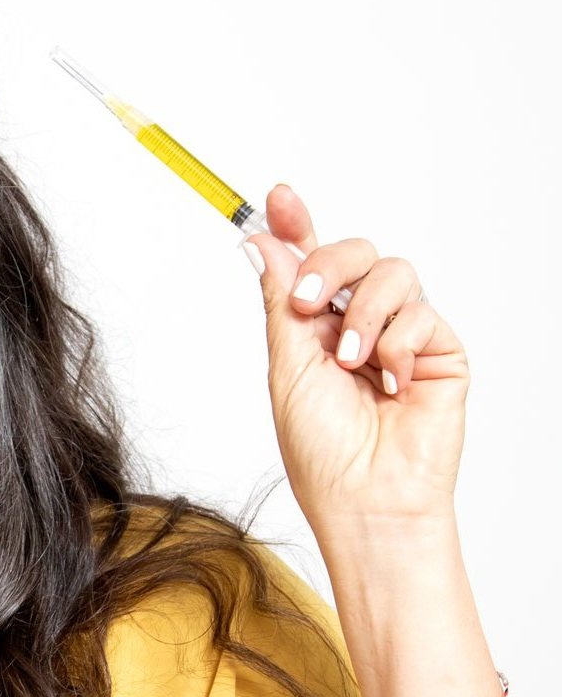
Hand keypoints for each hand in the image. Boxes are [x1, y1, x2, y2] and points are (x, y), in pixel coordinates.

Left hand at [242, 184, 468, 537]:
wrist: (367, 499)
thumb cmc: (323, 453)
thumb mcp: (288, 369)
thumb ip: (282, 303)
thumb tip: (259, 243)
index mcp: (315, 331)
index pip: (309, 263)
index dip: (296, 226)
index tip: (276, 197)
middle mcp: (358, 326)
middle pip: (353, 253)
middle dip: (329, 263)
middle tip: (308, 303)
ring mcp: (401, 336)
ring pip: (392, 272)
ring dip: (364, 313)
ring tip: (352, 363)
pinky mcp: (437, 351)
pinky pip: (421, 312)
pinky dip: (397, 344)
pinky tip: (390, 384)